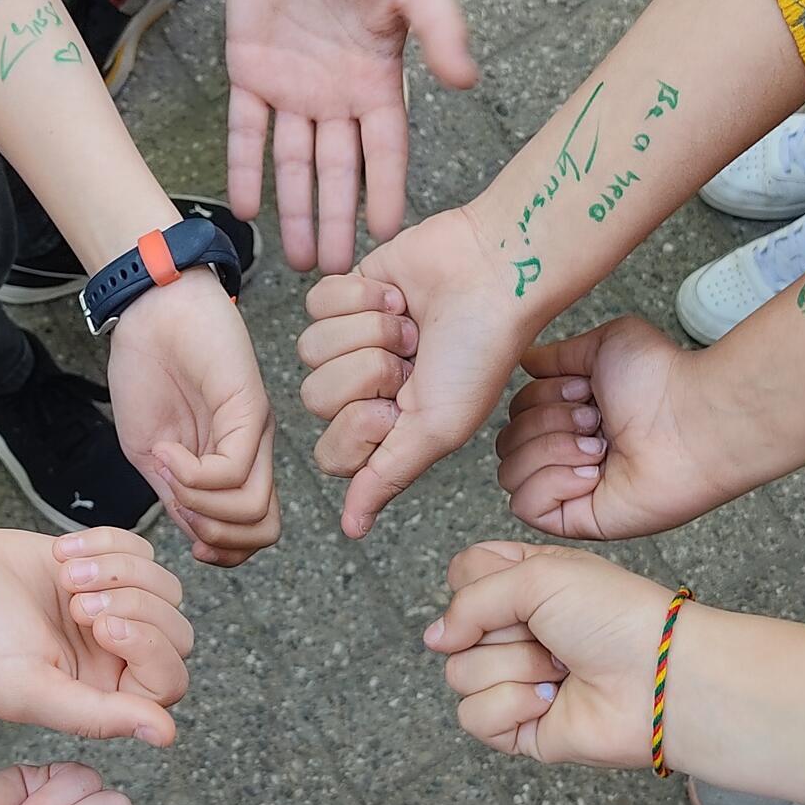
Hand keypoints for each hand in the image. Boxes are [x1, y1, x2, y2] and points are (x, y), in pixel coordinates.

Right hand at [0, 527, 192, 744]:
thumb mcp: (30, 690)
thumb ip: (98, 715)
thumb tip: (165, 735)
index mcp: (101, 695)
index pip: (168, 683)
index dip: (149, 648)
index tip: (99, 625)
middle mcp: (113, 657)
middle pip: (177, 633)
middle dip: (134, 605)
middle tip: (76, 601)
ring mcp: (111, 608)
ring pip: (165, 587)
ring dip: (119, 570)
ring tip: (66, 574)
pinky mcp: (103, 565)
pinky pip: (142, 550)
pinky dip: (108, 544)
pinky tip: (63, 554)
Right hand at [110, 274, 280, 565]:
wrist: (153, 309)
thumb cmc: (149, 372)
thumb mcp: (151, 451)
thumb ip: (176, 494)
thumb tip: (196, 537)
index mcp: (233, 465)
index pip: (254, 533)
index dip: (224, 553)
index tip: (190, 544)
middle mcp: (253, 452)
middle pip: (263, 530)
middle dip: (215, 540)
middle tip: (180, 507)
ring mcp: (255, 431)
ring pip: (251, 508)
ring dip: (200, 505)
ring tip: (169, 470)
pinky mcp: (250, 408)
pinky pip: (233, 470)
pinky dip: (192, 474)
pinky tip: (169, 451)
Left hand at [226, 0, 477, 272]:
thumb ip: (442, 28)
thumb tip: (467, 82)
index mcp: (378, 81)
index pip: (386, 152)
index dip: (385, 194)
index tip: (386, 239)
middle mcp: (336, 96)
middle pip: (338, 173)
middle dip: (337, 222)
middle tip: (338, 274)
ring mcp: (293, 87)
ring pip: (295, 164)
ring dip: (296, 211)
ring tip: (298, 261)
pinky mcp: (250, 72)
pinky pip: (246, 130)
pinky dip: (245, 168)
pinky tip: (247, 209)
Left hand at [298, 207, 530, 536]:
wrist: (494, 275)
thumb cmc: (480, 352)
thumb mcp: (438, 429)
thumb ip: (387, 477)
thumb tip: (352, 530)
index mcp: (386, 430)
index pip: (331, 454)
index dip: (361, 427)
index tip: (402, 406)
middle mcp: (365, 390)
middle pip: (315, 398)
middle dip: (369, 370)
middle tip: (413, 358)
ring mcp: (352, 340)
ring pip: (310, 348)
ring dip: (368, 330)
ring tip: (410, 326)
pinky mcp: (347, 292)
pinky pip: (316, 302)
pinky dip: (360, 295)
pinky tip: (396, 295)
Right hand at [422, 541, 674, 767]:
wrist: (659, 677)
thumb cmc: (614, 617)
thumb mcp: (539, 575)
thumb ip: (471, 599)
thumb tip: (433, 639)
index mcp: (522, 585)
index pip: (460, 577)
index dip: (475, 585)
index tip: (517, 588)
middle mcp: (516, 633)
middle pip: (454, 631)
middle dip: (503, 632)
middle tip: (551, 634)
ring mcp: (515, 681)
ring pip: (460, 675)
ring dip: (515, 669)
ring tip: (561, 669)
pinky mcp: (519, 727)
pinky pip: (475, 717)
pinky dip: (514, 706)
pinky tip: (553, 700)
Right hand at [499, 316, 748, 539]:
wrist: (695, 420)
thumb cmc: (662, 380)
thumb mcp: (603, 346)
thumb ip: (558, 354)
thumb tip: (526, 361)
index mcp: (571, 417)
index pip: (515, 413)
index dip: (540, 397)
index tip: (585, 391)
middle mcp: (567, 453)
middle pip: (506, 442)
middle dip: (545, 423)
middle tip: (594, 420)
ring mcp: (570, 489)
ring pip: (509, 473)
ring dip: (550, 450)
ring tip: (598, 447)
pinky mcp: (576, 520)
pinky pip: (525, 506)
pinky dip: (551, 482)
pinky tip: (591, 474)